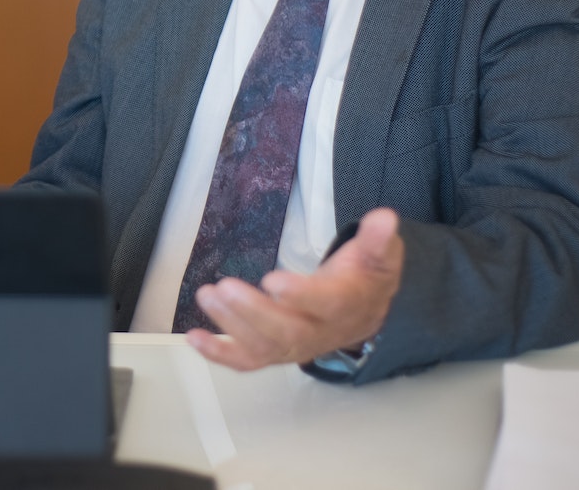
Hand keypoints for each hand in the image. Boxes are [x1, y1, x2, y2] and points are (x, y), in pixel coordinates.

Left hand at [184, 207, 403, 371]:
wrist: (364, 313)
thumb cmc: (365, 279)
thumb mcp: (379, 255)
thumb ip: (378, 239)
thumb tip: (385, 218)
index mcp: (345, 305)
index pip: (325, 304)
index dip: (300, 295)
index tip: (273, 280)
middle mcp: (319, 333)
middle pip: (287, 332)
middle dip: (253, 311)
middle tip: (224, 287)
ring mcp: (294, 346)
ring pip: (263, 347)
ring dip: (231, 325)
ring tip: (207, 296)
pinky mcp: (274, 351)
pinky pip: (247, 360)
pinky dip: (220, 353)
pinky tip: (194, 338)